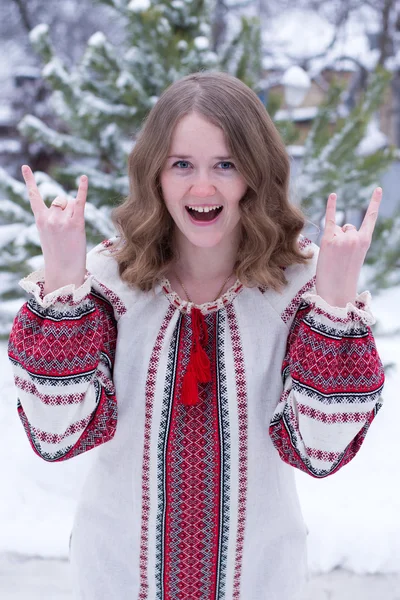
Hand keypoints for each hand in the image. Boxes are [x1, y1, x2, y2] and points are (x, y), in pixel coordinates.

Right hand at [22, 165, 87, 294]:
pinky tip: (83, 178)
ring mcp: (62, 220)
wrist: (64, 271)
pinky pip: (80, 202)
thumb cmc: (58, 255)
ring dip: (76, 213)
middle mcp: (49, 217)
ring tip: (74, 231)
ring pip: (72, 203)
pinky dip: (82, 189)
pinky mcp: (76, 223)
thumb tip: (68, 203)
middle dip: (67, 209)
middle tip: (68, 230)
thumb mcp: (49, 234)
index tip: (25, 166)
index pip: (33, 196)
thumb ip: (55, 217)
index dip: (29, 181)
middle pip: (61, 200)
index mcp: (40, 220)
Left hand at [315, 187, 381, 307]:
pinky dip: (331, 207)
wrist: (336, 292)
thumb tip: (341, 227)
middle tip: (340, 257)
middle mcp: (355, 237)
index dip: (374, 202)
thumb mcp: (354, 256)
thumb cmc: (344, 276)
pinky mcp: (328, 240)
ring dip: (334, 239)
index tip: (378, 188)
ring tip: (333, 257)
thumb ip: (350, 238)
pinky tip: (333, 195)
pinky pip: (329, 219)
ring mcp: (342, 238)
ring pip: (338, 229)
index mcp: (365, 241)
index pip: (370, 218)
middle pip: (348, 227)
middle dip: (343, 238)